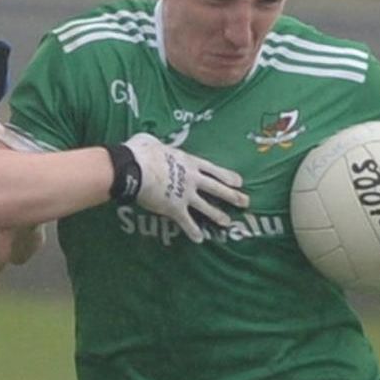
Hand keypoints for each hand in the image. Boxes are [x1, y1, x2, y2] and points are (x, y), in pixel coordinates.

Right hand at [106, 133, 247, 243]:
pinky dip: (192, 231)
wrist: (134, 168)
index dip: (227, 176)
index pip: (213, 170)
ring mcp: (185, 194)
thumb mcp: (151, 141)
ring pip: (206, 207)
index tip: (239, 182)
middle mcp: (192, 179)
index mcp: (189, 162)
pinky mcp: (174, 208)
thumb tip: (149, 141)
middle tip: (245, 202)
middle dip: (232, 196)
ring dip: (217, 215)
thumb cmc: (141, 152)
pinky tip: (199, 239)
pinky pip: (186, 222)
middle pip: (217, 189)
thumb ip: (157, 143)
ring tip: (227, 222)